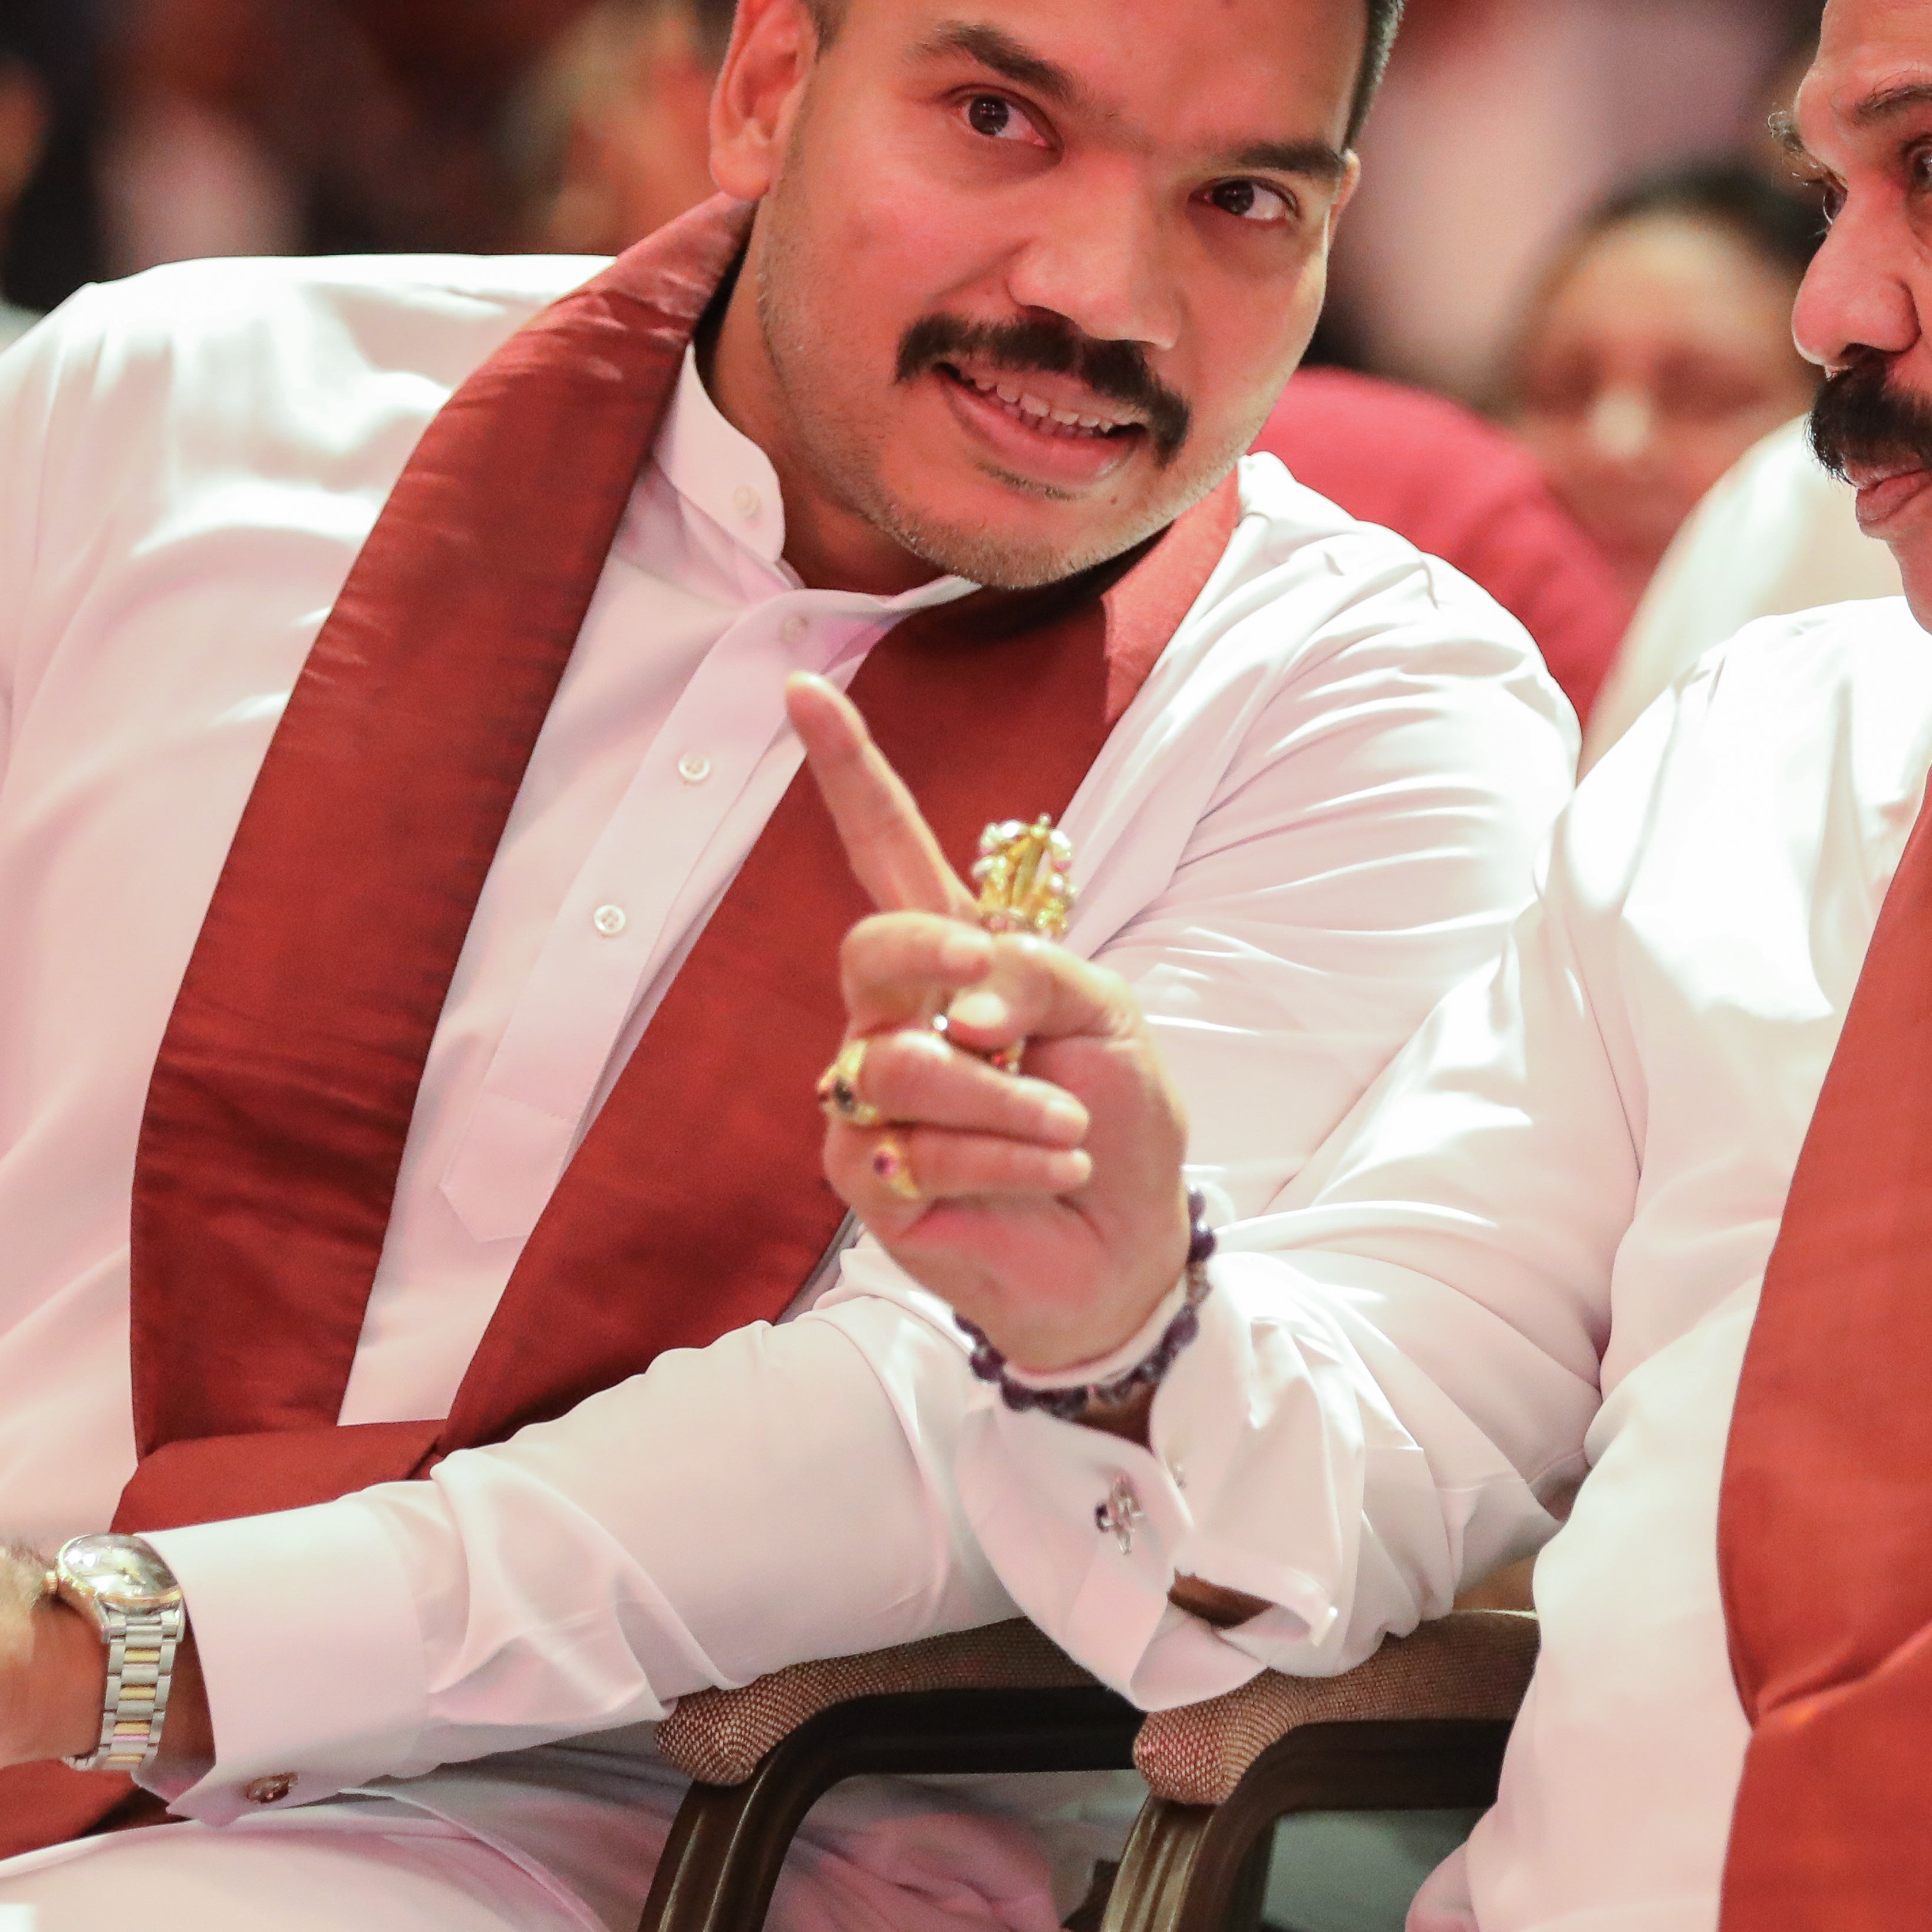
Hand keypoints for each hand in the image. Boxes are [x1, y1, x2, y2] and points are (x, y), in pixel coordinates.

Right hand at [789, 673, 1192, 1377]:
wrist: (1127, 1245)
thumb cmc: (1120, 1116)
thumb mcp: (1111, 1019)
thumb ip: (1040, 975)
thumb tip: (959, 1001)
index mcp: (956, 955)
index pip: (885, 849)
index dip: (847, 771)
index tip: (804, 686)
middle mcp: (898, 1018)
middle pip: (868, 951)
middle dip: (929, 961)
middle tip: (996, 1005)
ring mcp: (872, 1099)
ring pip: (898, 1065)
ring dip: (1002, 1097)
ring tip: (1067, 1125)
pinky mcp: (867, 1180)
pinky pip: (911, 1150)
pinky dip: (1000, 1156)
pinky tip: (1050, 1167)